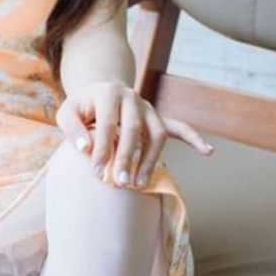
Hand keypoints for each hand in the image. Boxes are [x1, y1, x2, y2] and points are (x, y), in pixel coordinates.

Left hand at [55, 79, 213, 188]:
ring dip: (150, 159)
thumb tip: (86, 150)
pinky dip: (193, 139)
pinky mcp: (157, 117)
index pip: (107, 122)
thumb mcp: (67, 113)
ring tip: (140, 184)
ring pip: (156, 133)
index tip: (96, 172)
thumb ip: (72, 129)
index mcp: (109, 93)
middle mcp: (132, 98)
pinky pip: (179, 127)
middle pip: (134, 129)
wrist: (99, 91)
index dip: (102, 148)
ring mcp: (148, 108)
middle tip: (119, 182)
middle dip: (127, 157)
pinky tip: (207, 151)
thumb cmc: (82, 108)